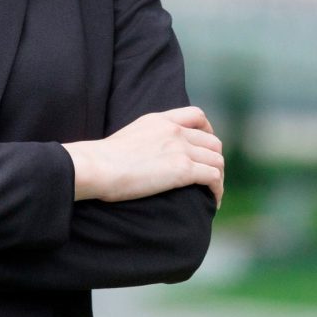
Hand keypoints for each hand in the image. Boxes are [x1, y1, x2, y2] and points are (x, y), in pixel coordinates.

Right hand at [62, 106, 223, 205]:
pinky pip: (213, 178)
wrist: (98, 166)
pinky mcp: (182, 169)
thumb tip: (148, 153)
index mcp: (160, 119)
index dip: (208, 132)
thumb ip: (147, 137)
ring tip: (212, 193)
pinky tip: (213, 201)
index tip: (205, 148)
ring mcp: (180, 148)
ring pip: (217, 160)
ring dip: (218, 177)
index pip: (197, 116)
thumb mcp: (130, 135)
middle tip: (209, 177)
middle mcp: (174, 130)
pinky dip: (217, 190)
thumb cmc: (104, 158)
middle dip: (214, 160)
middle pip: (212, 142)